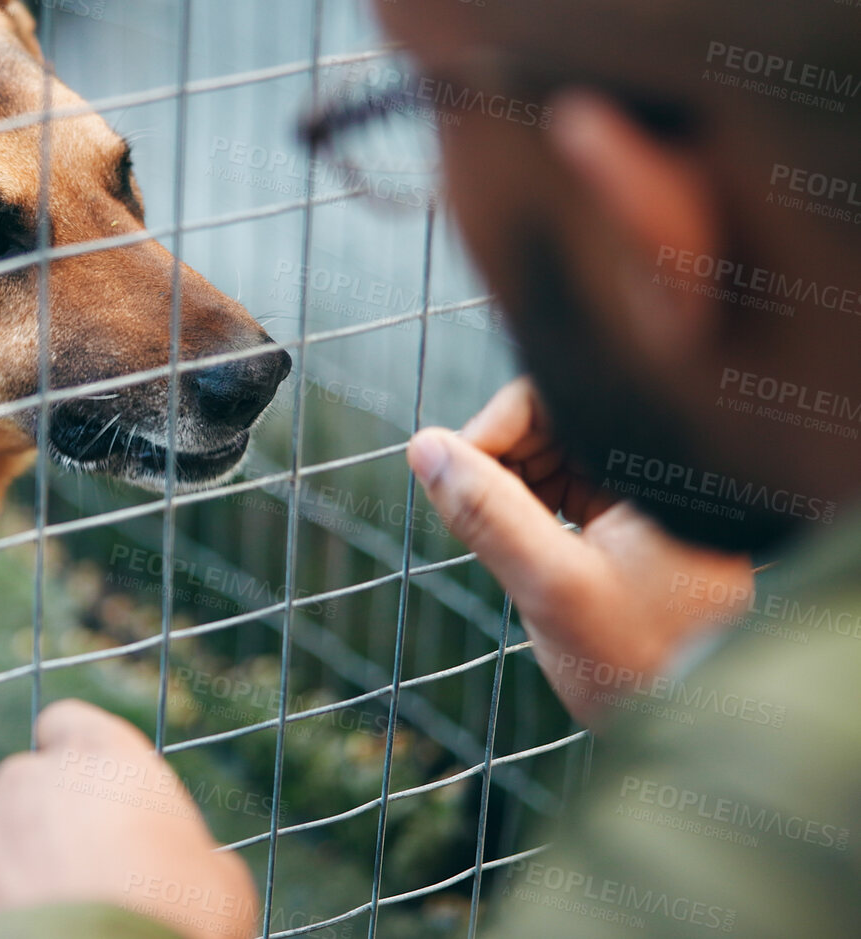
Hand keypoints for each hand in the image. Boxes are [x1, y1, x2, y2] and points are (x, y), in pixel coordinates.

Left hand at [0, 700, 258, 938]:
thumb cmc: (176, 924)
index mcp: (103, 760)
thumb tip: (183, 865)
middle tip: (84, 876)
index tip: (90, 790)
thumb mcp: (220, 883)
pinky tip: (22, 938)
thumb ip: (184, 847)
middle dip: (46, 821)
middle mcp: (31, 781)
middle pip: (28, 786)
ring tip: (55, 919)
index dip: (77, 756)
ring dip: (13, 868)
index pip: (69, 724)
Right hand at [408, 377, 754, 725]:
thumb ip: (488, 513)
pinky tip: (523, 553)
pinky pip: (561, 488)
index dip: (495, 425)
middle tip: (468, 515)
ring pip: (550, 454)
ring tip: (504, 545)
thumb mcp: (552, 587)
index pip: (558, 396)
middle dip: (497, 458)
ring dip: (507, 488)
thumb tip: (423, 448)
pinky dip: (526, 512)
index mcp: (661, 466)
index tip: (451, 475)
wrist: (698, 726)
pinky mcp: (628, 523)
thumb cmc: (644, 665)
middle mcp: (658, 468)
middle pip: (552, 419)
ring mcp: (643, 495)